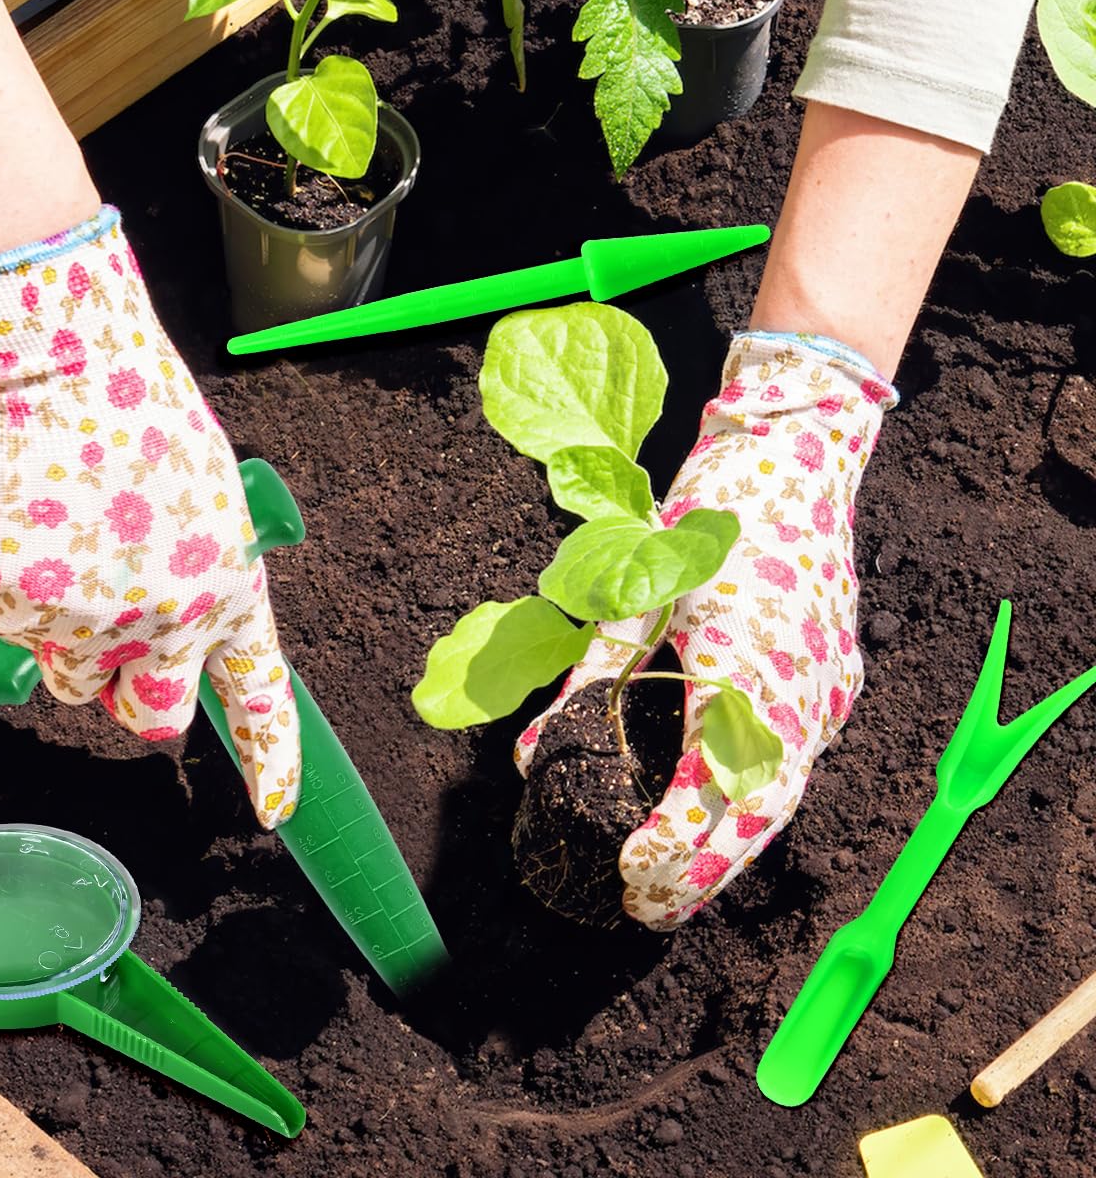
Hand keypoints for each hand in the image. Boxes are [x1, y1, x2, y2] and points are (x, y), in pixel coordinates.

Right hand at [0, 206, 299, 826]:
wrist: (68, 365)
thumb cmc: (141, 420)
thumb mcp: (208, 503)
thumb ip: (201, 582)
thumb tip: (170, 644)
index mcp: (230, 587)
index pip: (259, 693)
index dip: (272, 759)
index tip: (273, 810)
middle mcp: (170, 618)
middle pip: (153, 718)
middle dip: (136, 699)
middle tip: (121, 644)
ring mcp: (93, 618)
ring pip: (74, 681)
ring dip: (72, 642)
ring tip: (73, 554)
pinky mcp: (23, 605)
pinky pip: (16, 634)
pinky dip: (19, 596)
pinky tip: (33, 532)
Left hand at [516, 333, 896, 925]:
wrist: (798, 456)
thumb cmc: (705, 519)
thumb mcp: (632, 596)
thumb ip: (587, 681)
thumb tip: (529, 761)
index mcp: (745, 674)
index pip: (712, 792)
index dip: (672, 847)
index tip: (628, 878)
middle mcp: (800, 695)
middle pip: (757, 815)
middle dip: (703, 872)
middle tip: (645, 912)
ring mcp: (829, 689)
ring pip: (784, 793)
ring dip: (731, 843)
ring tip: (678, 881)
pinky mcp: (838, 676)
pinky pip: (799, 758)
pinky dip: (757, 797)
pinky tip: (720, 810)